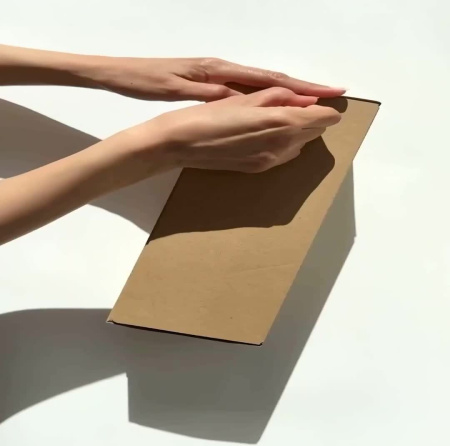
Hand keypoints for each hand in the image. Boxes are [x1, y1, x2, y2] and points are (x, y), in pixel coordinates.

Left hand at [89, 56, 345, 103]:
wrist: (125, 73)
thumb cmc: (147, 80)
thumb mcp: (177, 88)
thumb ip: (210, 93)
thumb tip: (242, 98)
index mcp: (218, 70)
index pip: (267, 80)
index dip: (298, 87)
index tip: (326, 92)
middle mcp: (223, 69)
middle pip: (271, 79)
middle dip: (302, 88)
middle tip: (330, 95)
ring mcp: (218, 75)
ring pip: (261, 85)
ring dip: (287, 93)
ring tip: (311, 103)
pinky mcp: (211, 82)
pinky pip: (246, 90)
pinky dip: (266, 97)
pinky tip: (273, 106)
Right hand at [122, 87, 340, 173]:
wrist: (183, 144)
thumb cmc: (211, 113)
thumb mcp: (246, 97)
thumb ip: (280, 97)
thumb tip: (307, 99)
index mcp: (282, 122)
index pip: (323, 118)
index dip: (326, 110)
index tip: (321, 104)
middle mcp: (283, 145)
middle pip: (315, 132)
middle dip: (311, 119)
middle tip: (294, 107)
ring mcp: (272, 161)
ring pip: (300, 146)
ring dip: (298, 133)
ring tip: (276, 121)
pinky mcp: (260, 170)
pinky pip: (284, 156)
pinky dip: (284, 144)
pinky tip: (265, 136)